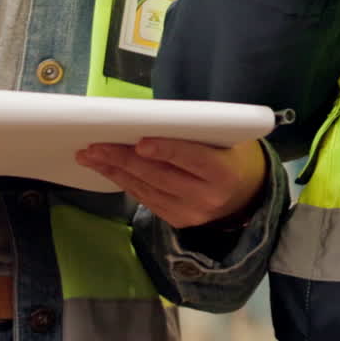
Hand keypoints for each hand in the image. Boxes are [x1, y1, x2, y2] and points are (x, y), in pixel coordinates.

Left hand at [75, 137, 266, 229]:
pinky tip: (108, 169)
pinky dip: (125, 182)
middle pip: (160, 176)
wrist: (248, 194)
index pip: (191, 158)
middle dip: (124, 159)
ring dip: (116, 171)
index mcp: (224, 172)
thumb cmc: (233, 152)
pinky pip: (146, 199)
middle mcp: (207, 197)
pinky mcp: (176, 221)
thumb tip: (152, 119)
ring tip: (90, 156)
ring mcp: (190, 214)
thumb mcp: (226, 137)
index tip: (140, 142)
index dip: (165, 150)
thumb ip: (196, 132)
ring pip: (147, 189)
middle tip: (96, 146)